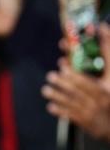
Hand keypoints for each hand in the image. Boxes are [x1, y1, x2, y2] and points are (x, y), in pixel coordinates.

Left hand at [42, 24, 109, 141]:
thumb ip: (107, 51)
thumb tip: (101, 26)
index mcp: (108, 86)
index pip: (94, 73)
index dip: (80, 66)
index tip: (64, 62)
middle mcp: (102, 99)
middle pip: (82, 89)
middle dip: (66, 82)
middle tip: (52, 75)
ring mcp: (95, 112)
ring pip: (75, 103)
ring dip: (59, 96)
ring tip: (46, 90)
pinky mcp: (88, 122)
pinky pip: (73, 117)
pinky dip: (62, 112)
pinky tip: (51, 107)